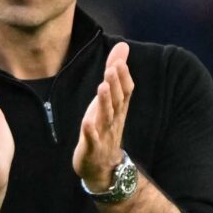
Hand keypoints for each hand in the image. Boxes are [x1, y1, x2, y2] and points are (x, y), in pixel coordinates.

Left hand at [73, 42, 133, 191]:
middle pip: (117, 102)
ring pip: (106, 117)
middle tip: (112, 69)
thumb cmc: (105, 126)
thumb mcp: (111, 98)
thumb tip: (123, 45)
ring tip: (102, 87)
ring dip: (105, 103)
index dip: (123, 77)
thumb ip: (116, 72)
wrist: (103, 167)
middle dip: (115, 85)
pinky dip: (90, 132)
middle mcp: (114, 119)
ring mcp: (104, 134)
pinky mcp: (92, 148)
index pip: (126, 91)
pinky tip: (86, 122)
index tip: (119, 61)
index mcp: (119, 108)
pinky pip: (92, 140)